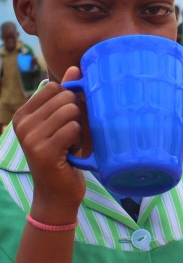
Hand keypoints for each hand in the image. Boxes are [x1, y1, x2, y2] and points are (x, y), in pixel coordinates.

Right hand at [13, 67, 85, 218]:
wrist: (57, 194)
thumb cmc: (64, 156)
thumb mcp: (63, 124)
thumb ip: (67, 96)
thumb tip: (74, 68)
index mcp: (24, 114)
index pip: (54, 87)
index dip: (70, 100)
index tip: (68, 122)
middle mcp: (22, 123)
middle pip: (65, 97)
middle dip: (77, 115)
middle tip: (71, 137)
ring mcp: (31, 137)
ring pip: (70, 111)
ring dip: (79, 129)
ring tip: (71, 145)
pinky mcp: (44, 150)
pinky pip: (73, 128)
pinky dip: (79, 140)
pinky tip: (72, 153)